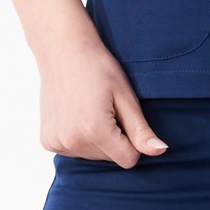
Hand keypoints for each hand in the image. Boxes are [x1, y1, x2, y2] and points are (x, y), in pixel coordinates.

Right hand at [38, 31, 166, 167]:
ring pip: (93, 156)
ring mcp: (56, 142)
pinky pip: (75, 151)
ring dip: (97, 140)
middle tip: (105, 108)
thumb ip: (141, 130)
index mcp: (95, 130)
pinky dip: (79, 137)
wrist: (62, 50)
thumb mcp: (125, 96)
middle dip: (114, 139)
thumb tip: (161, 151)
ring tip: (89, 109)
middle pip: (110, 158)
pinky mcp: (47, 141)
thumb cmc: (98, 68)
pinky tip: (75, 115)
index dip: (133, 141)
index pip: (128, 159)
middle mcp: (72, 141)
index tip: (124, 117)